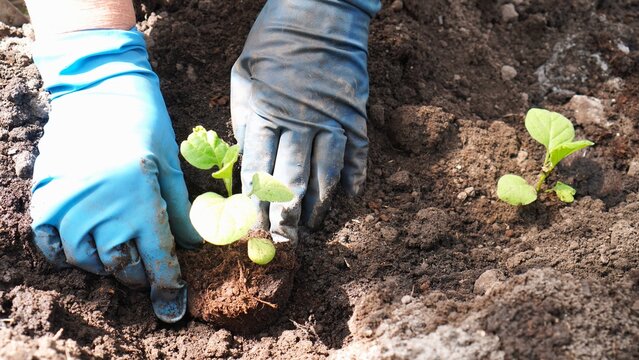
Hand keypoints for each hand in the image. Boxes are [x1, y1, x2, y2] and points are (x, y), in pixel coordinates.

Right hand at [30, 28, 200, 322]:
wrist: (99, 90)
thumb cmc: (145, 124)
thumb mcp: (171, 166)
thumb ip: (181, 212)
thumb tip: (192, 246)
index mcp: (139, 197)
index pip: (156, 258)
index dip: (167, 286)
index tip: (173, 306)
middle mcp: (102, 205)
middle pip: (121, 264)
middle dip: (139, 271)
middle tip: (147, 262)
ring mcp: (68, 202)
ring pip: (86, 259)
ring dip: (106, 262)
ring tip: (118, 249)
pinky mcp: (45, 196)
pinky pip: (49, 243)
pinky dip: (66, 252)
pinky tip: (84, 244)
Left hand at [231, 0, 379, 244]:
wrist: (318, 13)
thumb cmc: (273, 44)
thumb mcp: (244, 78)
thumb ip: (246, 121)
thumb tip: (250, 161)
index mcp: (264, 112)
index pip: (257, 170)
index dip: (254, 204)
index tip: (252, 229)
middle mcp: (298, 122)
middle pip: (291, 180)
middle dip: (285, 216)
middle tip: (284, 241)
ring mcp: (330, 119)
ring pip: (325, 173)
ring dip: (318, 204)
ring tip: (312, 226)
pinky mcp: (354, 114)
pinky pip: (356, 154)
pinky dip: (353, 178)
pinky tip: (349, 199)